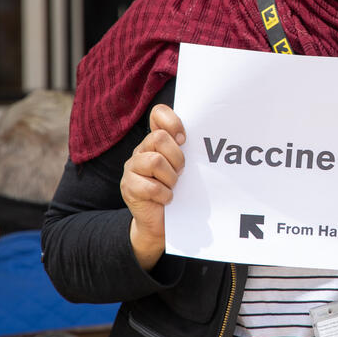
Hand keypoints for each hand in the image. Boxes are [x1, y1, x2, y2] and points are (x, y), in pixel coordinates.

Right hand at [121, 104, 185, 270]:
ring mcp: (132, 168)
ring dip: (171, 178)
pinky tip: (167, 199)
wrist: (161, 223)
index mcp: (155, 140)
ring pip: (154, 161)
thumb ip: (187, 150)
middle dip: (177, 157)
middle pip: (159, 137)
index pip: (158, 113)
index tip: (184, 139)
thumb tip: (208, 136)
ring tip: (173, 186)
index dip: (172, 121)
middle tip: (181, 172)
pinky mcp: (128, 187)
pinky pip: (152, 187)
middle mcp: (141, 150)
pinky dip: (166, 195)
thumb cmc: (177, 191)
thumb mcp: (184, 166)